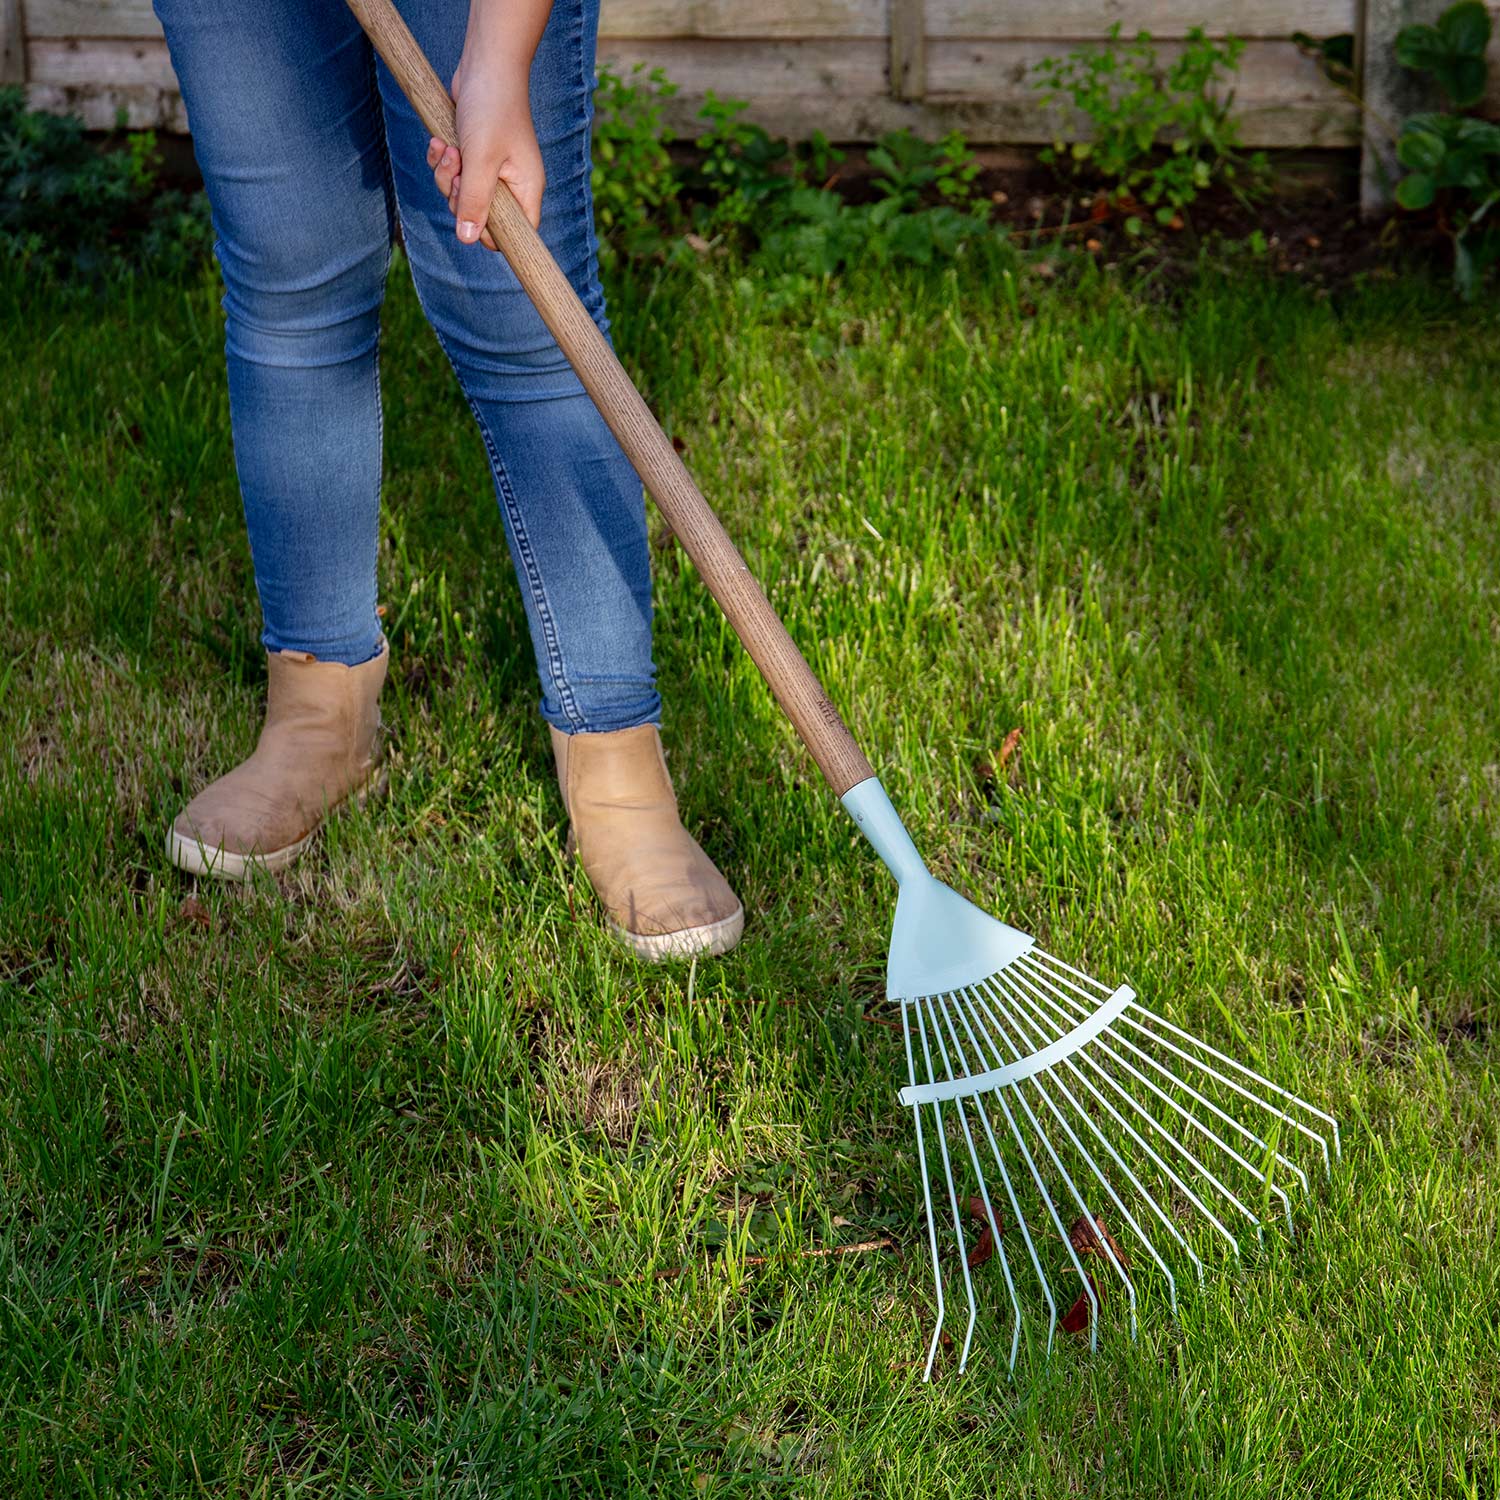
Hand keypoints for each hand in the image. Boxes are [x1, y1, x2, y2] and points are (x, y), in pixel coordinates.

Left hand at [426, 44, 543, 245]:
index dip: (489, 233)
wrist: (486, 64)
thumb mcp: (481, 160)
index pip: (514, 235)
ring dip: (446, 174)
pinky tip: (440, 140)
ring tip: (447, 148)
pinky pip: (452, 173)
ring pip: (461, 194)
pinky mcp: (473, 155)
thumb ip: (475, 201)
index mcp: (525, 191)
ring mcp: (491, 170)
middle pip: (479, 216)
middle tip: (457, 169)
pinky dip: (441, 160)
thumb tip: (467, 239)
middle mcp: (511, 185)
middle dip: (459, 196)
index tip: (469, 215)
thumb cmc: (492, 109)